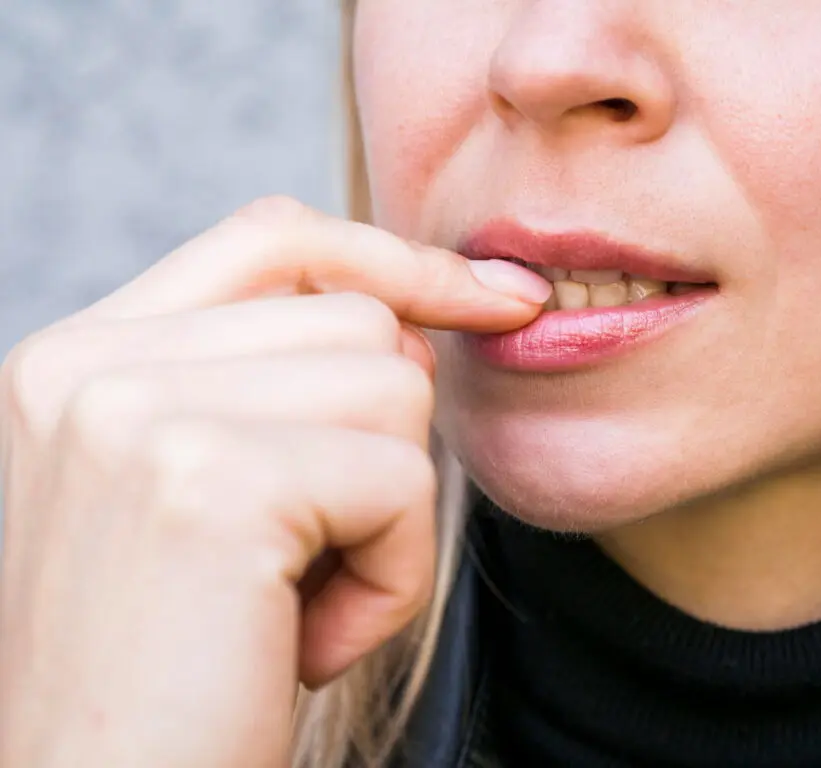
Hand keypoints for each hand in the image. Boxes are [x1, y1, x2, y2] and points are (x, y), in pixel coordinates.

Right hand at [0, 197, 549, 767]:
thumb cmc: (184, 665)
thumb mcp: (212, 496)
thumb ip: (282, 384)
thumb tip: (420, 321)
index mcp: (84, 355)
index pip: (273, 239)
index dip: (392, 259)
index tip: (492, 296)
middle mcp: (93, 364)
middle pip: (358, 321)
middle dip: (380, 445)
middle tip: (303, 561)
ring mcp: (140, 413)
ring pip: (393, 390)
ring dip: (388, 516)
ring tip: (297, 606)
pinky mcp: (213, 482)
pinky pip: (403, 479)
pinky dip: (395, 573)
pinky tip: (310, 643)